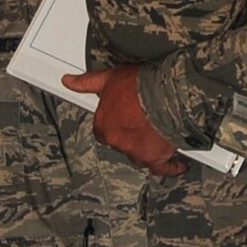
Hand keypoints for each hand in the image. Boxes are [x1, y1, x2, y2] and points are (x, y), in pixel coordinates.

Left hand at [63, 64, 185, 176]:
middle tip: (145, 121)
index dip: (116, 123)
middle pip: (122, 143)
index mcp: (102, 124)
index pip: (104, 130)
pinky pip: (162, 168)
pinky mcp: (154, 158)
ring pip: (140, 154)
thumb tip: (69, 81)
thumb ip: (88, 82)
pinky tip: (177, 164)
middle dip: (133, 135)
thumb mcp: (110, 77)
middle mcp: (115, 141)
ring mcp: (134, 151)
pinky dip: (170, 167)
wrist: (165, 94)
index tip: (126, 118)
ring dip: (149, 147)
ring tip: (161, 133)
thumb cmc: (139, 85)